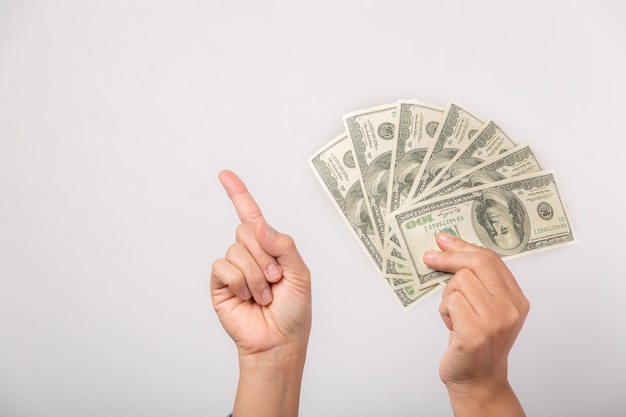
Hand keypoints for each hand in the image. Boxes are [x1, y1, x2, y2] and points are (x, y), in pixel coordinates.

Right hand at [211, 170, 310, 416]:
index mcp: (270, 247)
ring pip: (237, 251)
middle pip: (246, 231)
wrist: (278, 341)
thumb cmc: (293, 310)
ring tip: (263, 295)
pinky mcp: (220, 283)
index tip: (225, 175)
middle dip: (265, 257)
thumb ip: (284, 245)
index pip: (251, 215)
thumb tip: (259, 226)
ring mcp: (234, 268)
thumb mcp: (300, 273)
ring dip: (255, 277)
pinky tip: (246, 298)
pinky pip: (223, 267)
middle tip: (275, 280)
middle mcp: (250, 254)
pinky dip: (239, 283)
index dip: (238, 194)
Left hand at [423, 232, 528, 416]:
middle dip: (448, 258)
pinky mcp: (476, 333)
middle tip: (430, 258)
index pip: (490, 259)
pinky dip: (444, 312)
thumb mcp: (486, 308)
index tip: (443, 240)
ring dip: (447, 297)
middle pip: (476, 263)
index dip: (463, 246)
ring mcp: (495, 321)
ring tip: (454, 316)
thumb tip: (449, 247)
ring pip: (459, 282)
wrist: (478, 380)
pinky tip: (452, 326)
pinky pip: (451, 302)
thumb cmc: (477, 343)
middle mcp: (510, 308)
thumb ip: (478, 281)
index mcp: (516, 299)